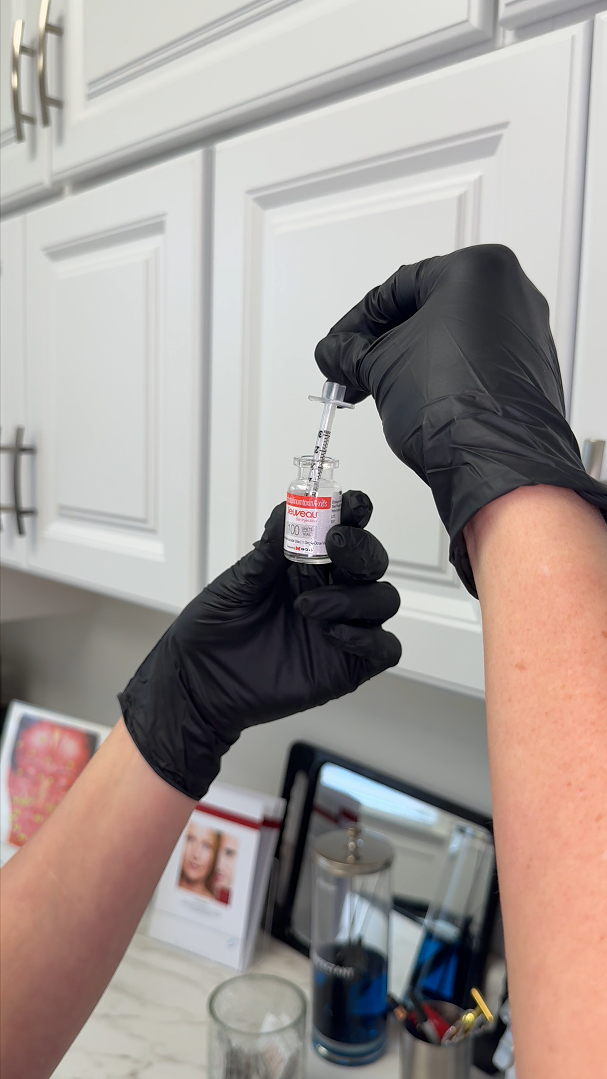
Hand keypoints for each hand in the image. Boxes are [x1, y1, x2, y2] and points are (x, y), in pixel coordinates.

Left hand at [119, 491, 400, 798]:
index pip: (347, 530)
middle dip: (361, 548)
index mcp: (307, 564)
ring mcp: (343, 628)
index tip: (352, 505)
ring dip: (355, 597)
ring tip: (308, 607)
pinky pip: (384, 648)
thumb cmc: (214, 629)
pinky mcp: (346, 666)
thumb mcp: (238, 582)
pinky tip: (333, 635)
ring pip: (383, 600)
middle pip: (373, 561)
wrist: (199, 682)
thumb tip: (290, 508)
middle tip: (334, 546)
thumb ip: (270, 548)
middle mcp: (331, 591)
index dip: (356, 514)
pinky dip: (370, 638)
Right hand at [315, 245, 606, 593]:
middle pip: (429, 308)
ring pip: (454, 335)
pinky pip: (477, 360)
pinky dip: (444, 372)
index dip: (357, 321)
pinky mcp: (531, 368)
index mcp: (478, 270)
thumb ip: (350, 352)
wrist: (496, 460)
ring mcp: (526, 332)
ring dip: (413, 358)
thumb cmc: (455, 405)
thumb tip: (336, 352)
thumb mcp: (380, 367)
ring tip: (382, 385)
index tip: (339, 344)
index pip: (397, 288)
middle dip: (385, 341)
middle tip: (355, 365)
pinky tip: (419, 396)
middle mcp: (511, 292)